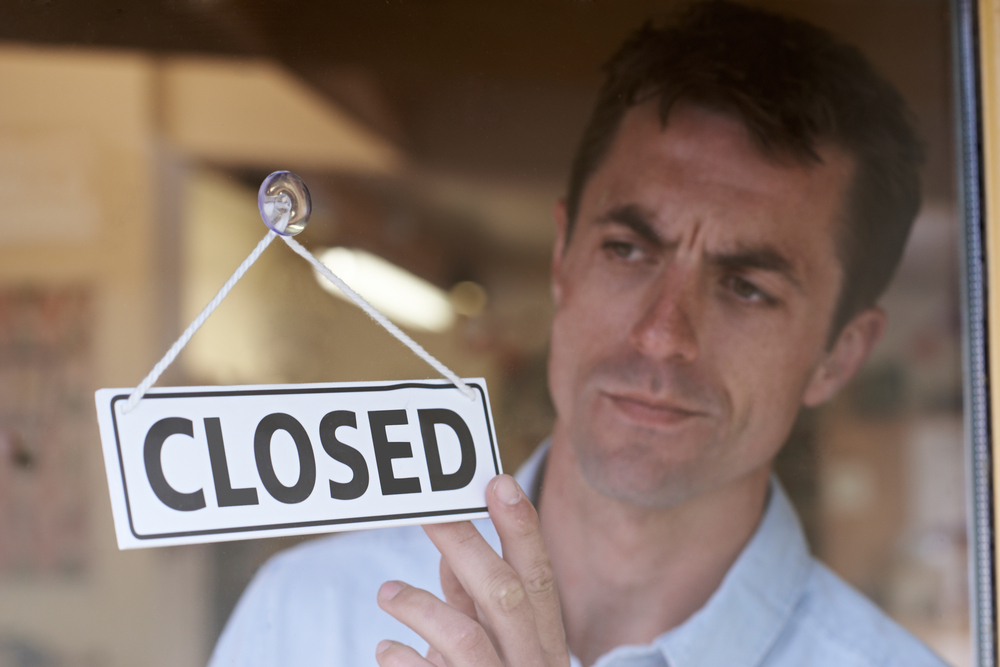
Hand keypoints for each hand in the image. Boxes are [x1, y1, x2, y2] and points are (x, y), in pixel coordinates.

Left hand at [375, 474, 569, 666]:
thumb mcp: (497, 646)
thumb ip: (476, 604)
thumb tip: (450, 552)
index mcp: (545, 644)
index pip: (539, 578)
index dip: (522, 530)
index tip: (498, 483)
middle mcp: (531, 665)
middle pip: (504, 595)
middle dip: (465, 546)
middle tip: (426, 513)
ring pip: (463, 636)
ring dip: (418, 605)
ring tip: (386, 593)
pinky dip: (402, 657)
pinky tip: (387, 647)